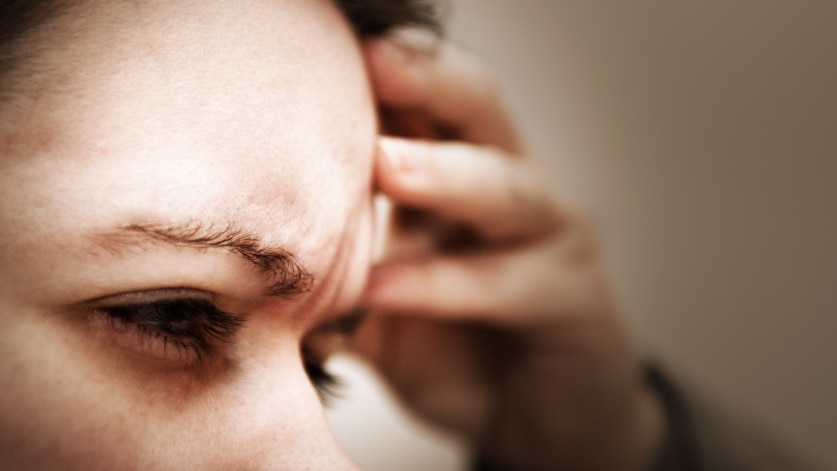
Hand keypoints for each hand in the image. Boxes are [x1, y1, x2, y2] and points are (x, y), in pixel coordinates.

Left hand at [352, 36, 662, 470]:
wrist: (533, 415)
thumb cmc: (455, 345)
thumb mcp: (381, 303)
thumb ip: (331, 275)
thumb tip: (240, 264)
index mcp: (458, 174)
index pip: (423, 102)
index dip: (383, 71)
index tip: (321, 49)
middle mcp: (509, 188)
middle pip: (479, 110)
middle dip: (427, 80)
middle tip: (371, 59)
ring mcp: (550, 237)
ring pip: (507, 188)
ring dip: (444, 173)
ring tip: (383, 162)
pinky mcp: (573, 297)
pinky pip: (507, 284)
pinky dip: (444, 284)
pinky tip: (385, 288)